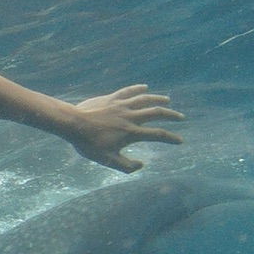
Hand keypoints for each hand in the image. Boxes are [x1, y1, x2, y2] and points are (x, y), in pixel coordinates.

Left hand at [61, 85, 183, 172]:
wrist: (73, 124)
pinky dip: (138, 89)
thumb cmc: (89, 144)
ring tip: (167, 101)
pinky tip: (144, 87)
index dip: (171, 138)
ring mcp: (121, 106)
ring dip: (158, 100)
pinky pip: (128, 91)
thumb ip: (126, 166)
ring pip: (145, 99)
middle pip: (156, 114)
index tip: (180, 141)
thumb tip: (142, 165)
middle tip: (181, 117)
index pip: (157, 135)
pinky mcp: (112, 98)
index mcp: (131, 133)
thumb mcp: (108, 160)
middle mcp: (130, 117)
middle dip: (171, 116)